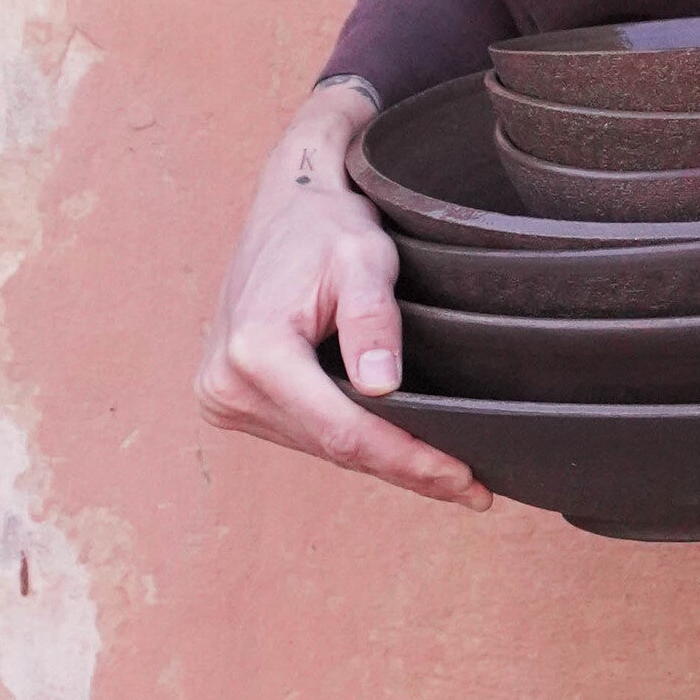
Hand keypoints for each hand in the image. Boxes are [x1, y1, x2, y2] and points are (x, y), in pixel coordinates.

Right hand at [192, 81, 486, 507]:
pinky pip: (309, 435)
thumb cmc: (328, 226)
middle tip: (475, 491)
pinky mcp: (233, 400)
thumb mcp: (363, 258)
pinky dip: (357, 445)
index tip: (465, 479)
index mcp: (253, 351)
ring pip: (323, 449)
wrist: (286, 207)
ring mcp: (224, 397)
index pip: (344, 429)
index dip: (408, 460)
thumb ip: (372, 319)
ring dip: (385, 463)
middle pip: (335, 448)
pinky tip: (401, 452)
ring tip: (450, 479)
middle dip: (407, 470)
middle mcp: (227, 384)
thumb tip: (381, 386)